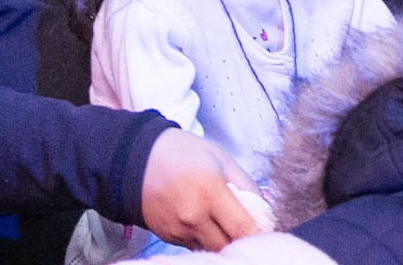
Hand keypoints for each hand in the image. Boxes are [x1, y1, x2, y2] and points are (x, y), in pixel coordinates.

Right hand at [138, 129, 260, 251]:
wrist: (135, 158)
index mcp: (210, 191)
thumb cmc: (181, 152)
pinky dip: (205, 240)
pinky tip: (205, 224)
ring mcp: (179, 230)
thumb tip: (264, 210)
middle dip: (242, 240)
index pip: (244, 229)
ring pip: (212, 250)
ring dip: (223, 242)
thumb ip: (246, 185)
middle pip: (229, 246)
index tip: (268, 234)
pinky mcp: (168, 237)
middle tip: (247, 229)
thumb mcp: (220, 158)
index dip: (261, 236)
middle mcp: (194, 216)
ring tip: (225, 226)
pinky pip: (195, 247)